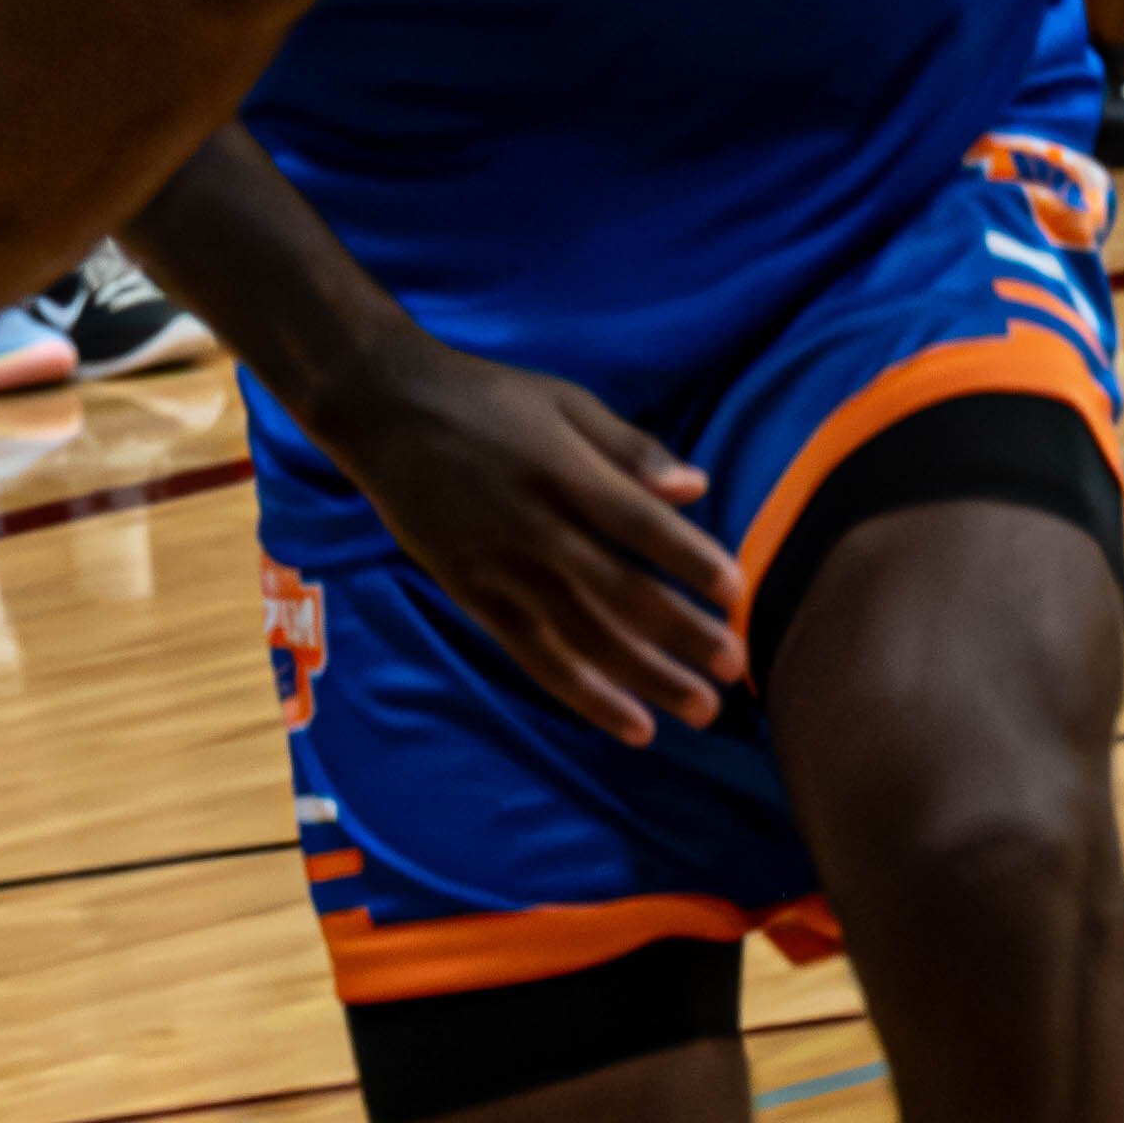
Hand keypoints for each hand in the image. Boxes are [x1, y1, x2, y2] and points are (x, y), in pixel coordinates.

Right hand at [321, 333, 741, 747]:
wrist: (386, 411)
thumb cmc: (487, 398)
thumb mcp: (562, 399)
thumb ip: (628, 447)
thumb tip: (696, 487)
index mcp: (560, 467)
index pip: (637, 522)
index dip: (689, 558)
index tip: (738, 591)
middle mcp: (533, 524)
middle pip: (618, 591)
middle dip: (681, 633)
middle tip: (735, 665)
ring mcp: (501, 568)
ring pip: (583, 637)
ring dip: (647, 678)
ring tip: (701, 708)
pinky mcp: (474, 598)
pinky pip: (537, 657)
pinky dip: (586, 695)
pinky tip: (632, 724)